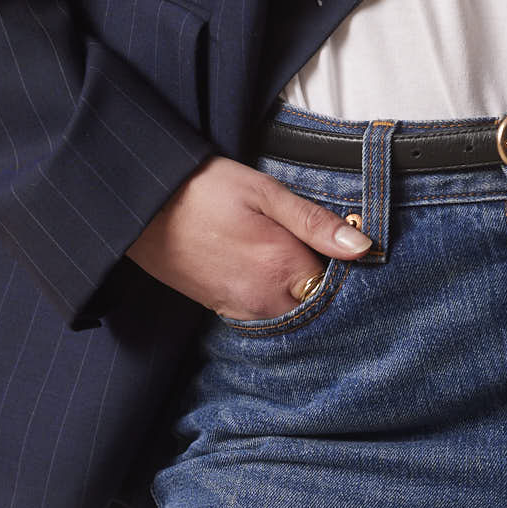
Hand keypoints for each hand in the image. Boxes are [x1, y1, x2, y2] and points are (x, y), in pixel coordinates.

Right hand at [126, 155, 373, 319]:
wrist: (143, 207)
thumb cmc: (204, 189)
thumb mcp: (264, 192)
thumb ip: (315, 223)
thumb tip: (363, 248)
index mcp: (282, 267)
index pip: (340, 285)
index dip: (350, 268)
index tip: (353, 250)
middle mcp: (265, 299)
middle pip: (317, 307)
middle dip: (329, 287)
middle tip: (328, 254)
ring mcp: (242, 310)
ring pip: (292, 315)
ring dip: (303, 295)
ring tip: (299, 260)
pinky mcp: (223, 311)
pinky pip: (265, 317)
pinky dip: (277, 302)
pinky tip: (273, 274)